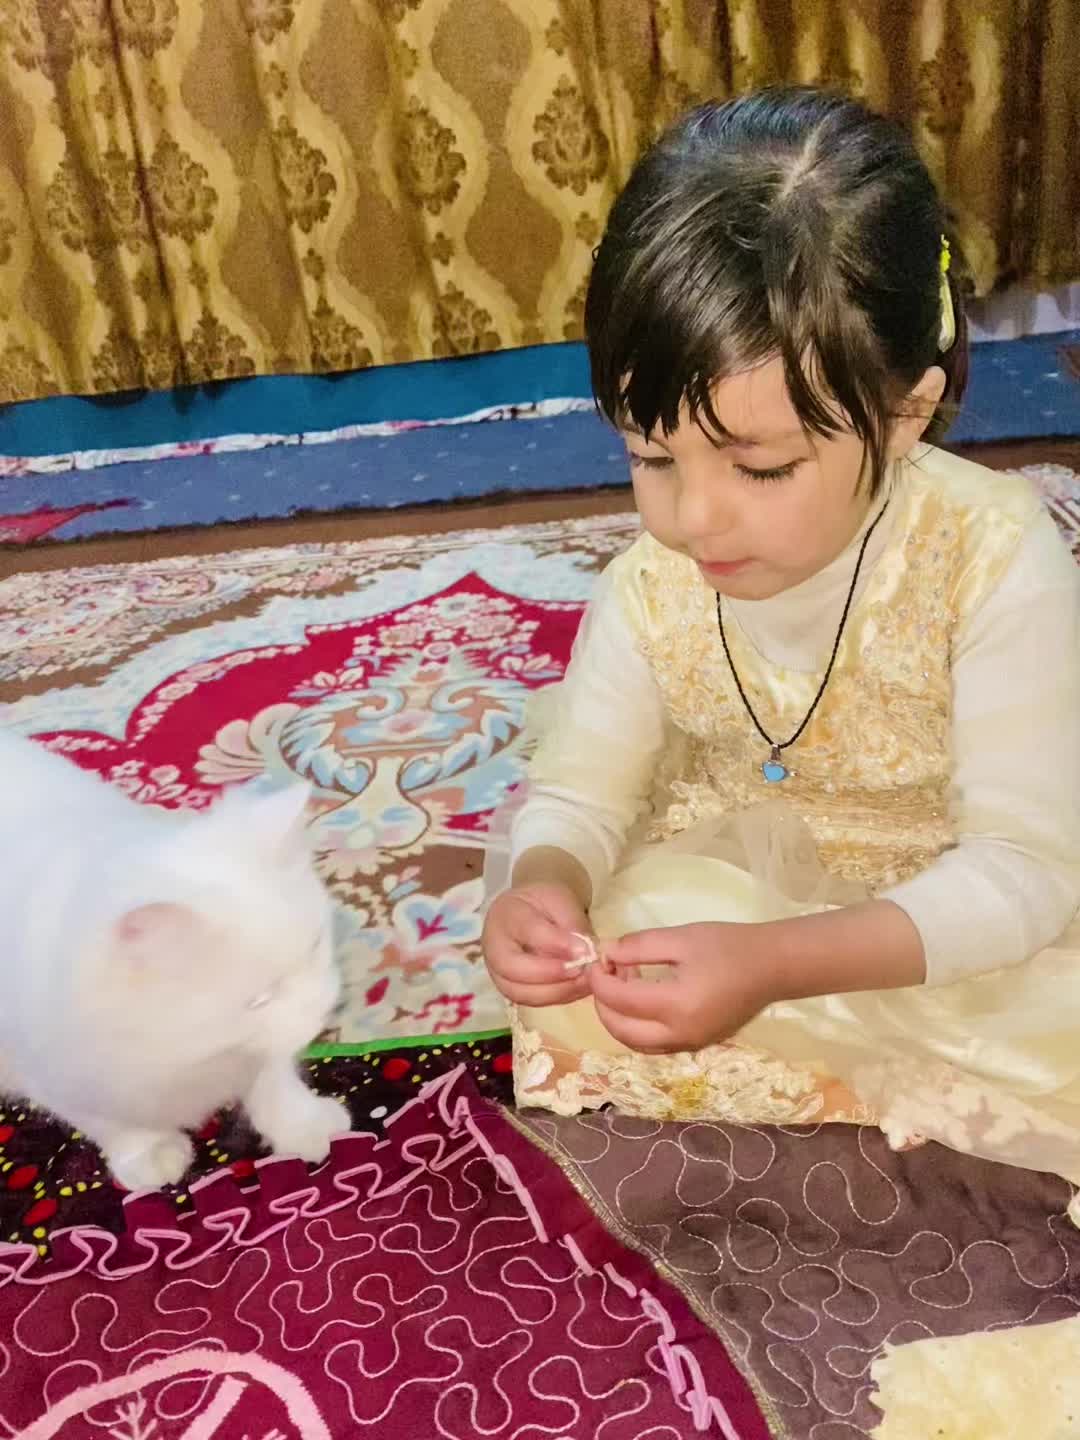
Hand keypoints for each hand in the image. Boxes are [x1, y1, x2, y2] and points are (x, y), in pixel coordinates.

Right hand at [483, 883, 592, 1007]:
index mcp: (506, 914)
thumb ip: (572, 922)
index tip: (584, 950)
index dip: (556, 943)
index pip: (527, 930)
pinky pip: (531, 1000)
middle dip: (550, 973)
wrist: (530, 912)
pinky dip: (557, 997)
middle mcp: (493, 946)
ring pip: (520, 991)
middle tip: (581, 970)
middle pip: (511, 968)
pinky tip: (578, 988)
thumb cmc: (545, 903)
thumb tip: (585, 952)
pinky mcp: (510, 988)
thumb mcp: (561, 899)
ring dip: (556, 991)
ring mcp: (497, 971)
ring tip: (584, 981)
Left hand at [587, 922, 774, 1052]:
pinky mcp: (698, 1044)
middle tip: (604, 974)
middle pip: (622, 1031)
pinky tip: (644, 997)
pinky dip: (639, 1026)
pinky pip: (656, 1044)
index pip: (619, 1001)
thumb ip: (639, 946)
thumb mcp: (681, 937)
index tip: (596, 960)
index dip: (599, 980)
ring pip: (637, 1044)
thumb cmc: (729, 946)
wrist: (773, 966)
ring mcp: (690, 1044)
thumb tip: (606, 953)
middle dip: (603, 1004)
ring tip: (623, 984)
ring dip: (619, 1018)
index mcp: (676, 1006)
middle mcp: (680, 1034)